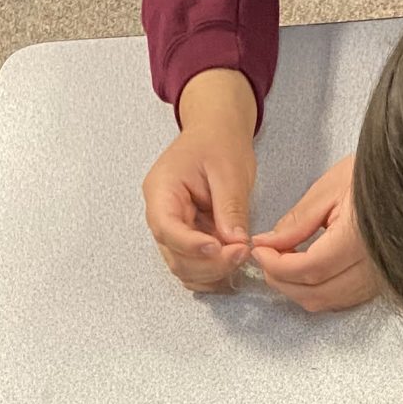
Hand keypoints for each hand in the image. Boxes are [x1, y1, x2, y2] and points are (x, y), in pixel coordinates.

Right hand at [145, 69, 258, 292]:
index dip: (192, 245)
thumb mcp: (229, 169)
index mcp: (161, 190)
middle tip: (242, 252)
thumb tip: (235, 242)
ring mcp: (172, 228)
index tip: (220, 249)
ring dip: (212, 271)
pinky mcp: (187, 237)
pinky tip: (233, 260)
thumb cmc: (218, 141)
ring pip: (184, 267)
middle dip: (209, 263)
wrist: (216, 132)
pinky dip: (213, 271)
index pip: (167, 229)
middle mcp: (160, 213)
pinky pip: (194, 265)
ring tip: (241, 253)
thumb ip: (230, 207)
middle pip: (174, 256)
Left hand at [250, 154, 380, 313]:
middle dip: (282, 281)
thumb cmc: (374, 175)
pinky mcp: (379, 283)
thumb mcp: (330, 188)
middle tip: (266, 257)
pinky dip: (317, 291)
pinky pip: (341, 299)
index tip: (260, 250)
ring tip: (283, 262)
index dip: (277, 265)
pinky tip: (306, 270)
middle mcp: (372, 267)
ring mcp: (378, 279)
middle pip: (315, 293)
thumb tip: (267, 244)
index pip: (309, 269)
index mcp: (359, 239)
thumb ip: (297, 222)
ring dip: (298, 289)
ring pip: (327, 302)